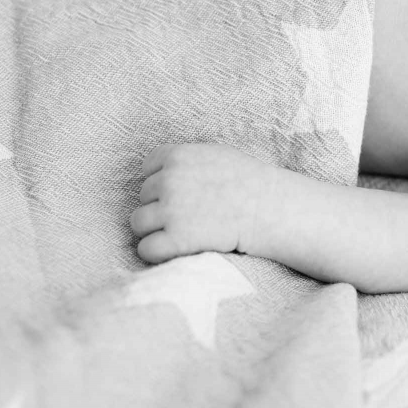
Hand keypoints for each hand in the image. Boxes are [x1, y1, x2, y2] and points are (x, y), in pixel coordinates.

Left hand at [131, 143, 274, 263]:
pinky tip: (175, 248)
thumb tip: (156, 172)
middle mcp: (169, 181)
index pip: (147, 170)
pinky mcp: (177, 239)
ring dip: (155, 228)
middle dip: (161, 205)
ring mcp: (171, 210)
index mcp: (177, 156)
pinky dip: (157, 252)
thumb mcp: (214, 154)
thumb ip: (184, 159)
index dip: (162, 182)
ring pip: (138, 222)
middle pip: (143, 197)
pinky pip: (146, 248)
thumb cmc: (247, 180)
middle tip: (189, 213)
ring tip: (180, 231)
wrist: (269, 208)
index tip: (183, 192)